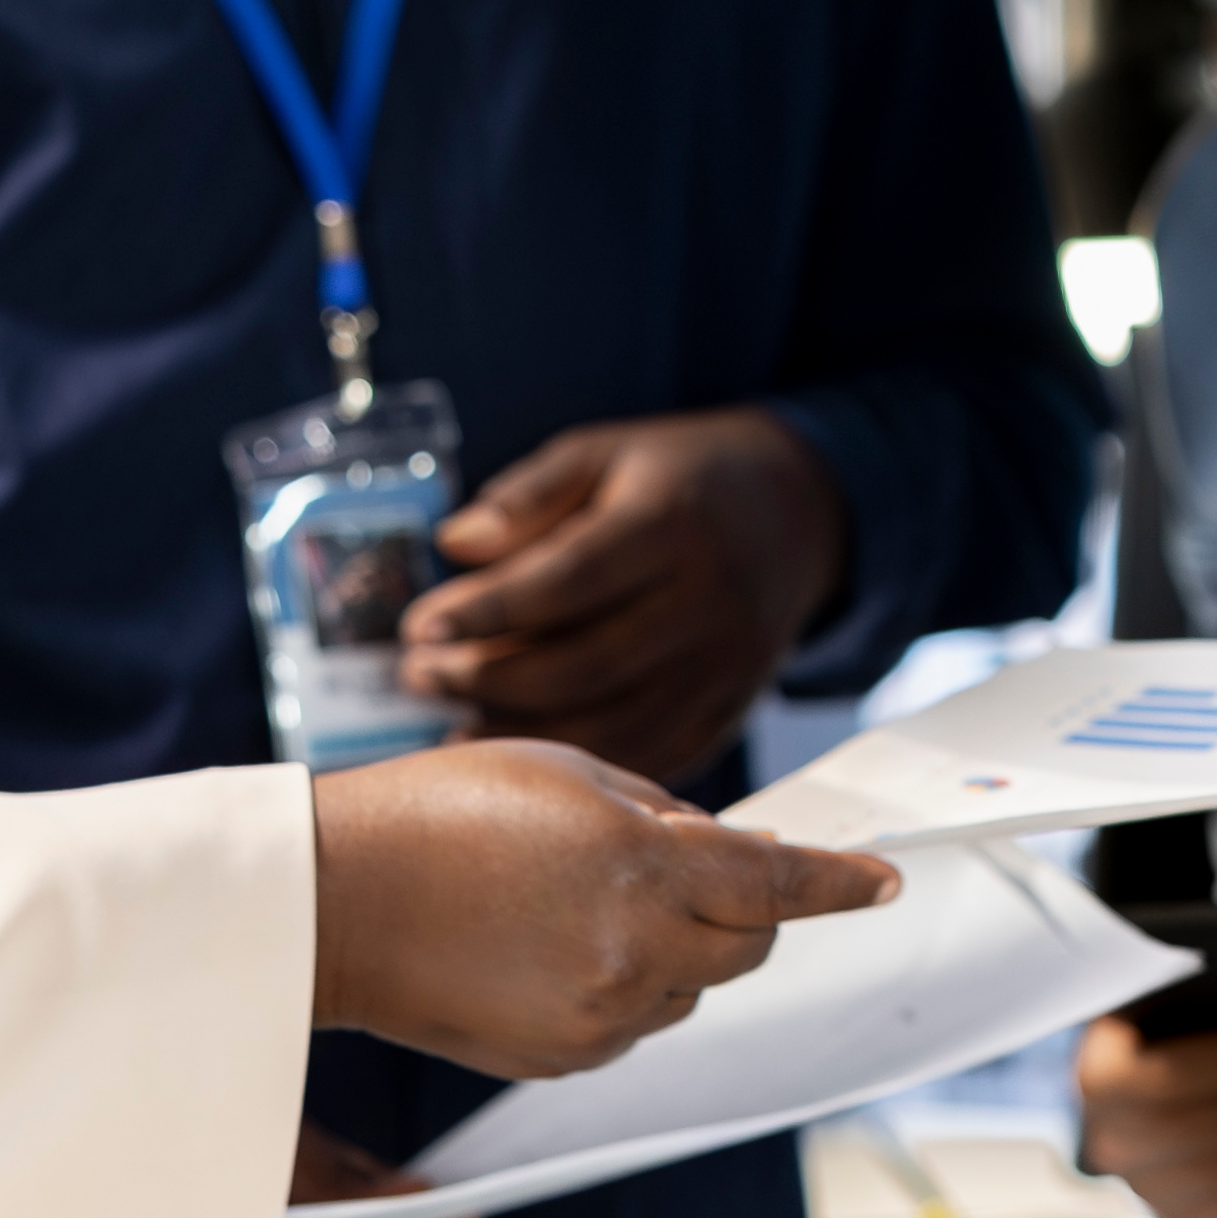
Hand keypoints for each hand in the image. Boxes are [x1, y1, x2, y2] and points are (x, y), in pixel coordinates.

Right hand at [307, 735, 896, 1078]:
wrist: (336, 905)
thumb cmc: (441, 812)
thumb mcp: (567, 772)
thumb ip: (668, 815)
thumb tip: (740, 852)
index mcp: (642, 867)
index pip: (777, 886)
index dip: (840, 884)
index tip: (884, 882)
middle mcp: (635, 953)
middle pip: (749, 946)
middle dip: (741, 908)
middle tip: (676, 868)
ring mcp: (601, 1017)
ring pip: (692, 986)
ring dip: (675, 946)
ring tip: (577, 900)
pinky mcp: (565, 1060)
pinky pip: (635, 1022)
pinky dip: (624, 985)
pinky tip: (550, 947)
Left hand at [403, 409, 851, 786]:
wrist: (797, 513)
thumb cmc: (680, 478)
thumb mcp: (605, 454)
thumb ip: (530, 495)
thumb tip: (455, 544)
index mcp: (674, 525)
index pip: (568, 579)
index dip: (488, 610)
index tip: (420, 625)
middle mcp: (709, 601)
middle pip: (585, 663)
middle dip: (488, 677)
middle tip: (419, 676)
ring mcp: (727, 665)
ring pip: (616, 724)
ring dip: (524, 734)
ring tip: (452, 724)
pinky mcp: (733, 708)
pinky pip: (652, 755)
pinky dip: (583, 763)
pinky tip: (523, 753)